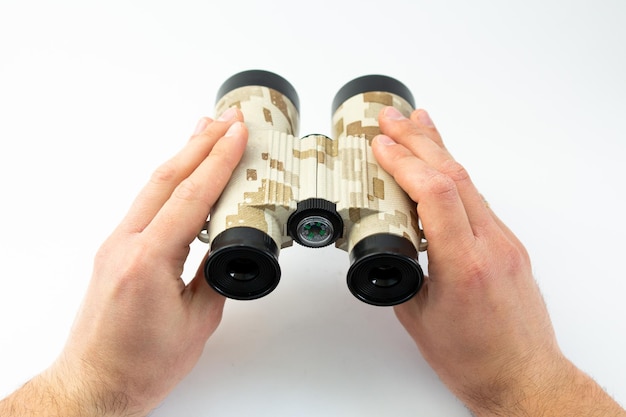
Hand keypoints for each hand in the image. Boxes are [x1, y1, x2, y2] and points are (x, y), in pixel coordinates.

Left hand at [25, 109, 246, 416]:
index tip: (237, 134)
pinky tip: (182, 173)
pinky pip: (146, 204)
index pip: (190, 197)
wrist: (95, 382)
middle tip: (227, 119)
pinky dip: (170, 181)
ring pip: (153, 187)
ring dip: (183, 155)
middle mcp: (126, 244)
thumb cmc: (139, 364)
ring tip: (205, 130)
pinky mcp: (116, 251)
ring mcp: (116, 245)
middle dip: (201, 143)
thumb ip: (215, 277)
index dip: (218, 161)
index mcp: (148, 261)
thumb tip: (227, 248)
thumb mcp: (197, 321)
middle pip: (167, 178)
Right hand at [371, 107, 625, 415]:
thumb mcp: (418, 317)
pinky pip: (477, 199)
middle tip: (391, 119)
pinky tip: (440, 164)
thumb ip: (402, 271)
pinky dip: (453, 174)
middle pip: (454, 176)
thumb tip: (388, 240)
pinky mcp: (508, 244)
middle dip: (418, 141)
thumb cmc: (475, 358)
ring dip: (438, 150)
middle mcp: (491, 246)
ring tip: (416, 124)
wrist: (523, 375)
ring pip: (469, 182)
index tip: (380, 145)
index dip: (405, 162)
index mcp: (465, 266)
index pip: (435, 195)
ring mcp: (504, 242)